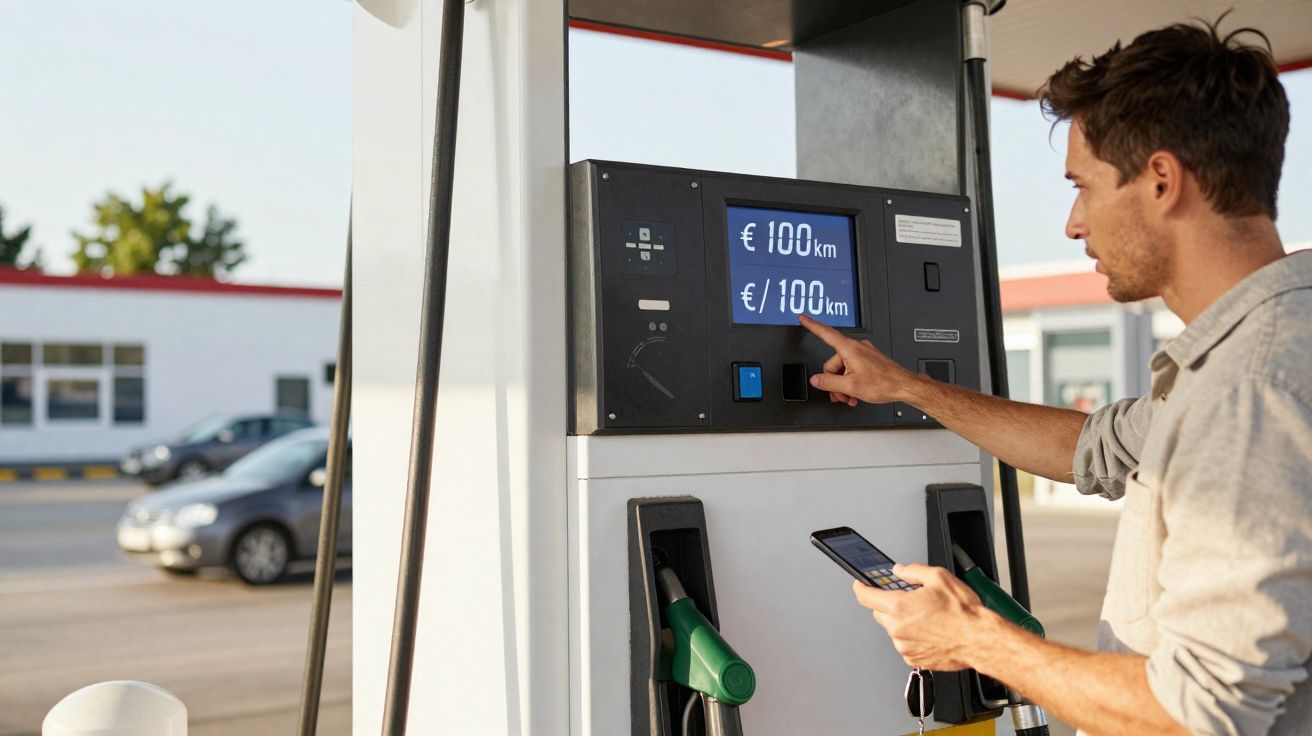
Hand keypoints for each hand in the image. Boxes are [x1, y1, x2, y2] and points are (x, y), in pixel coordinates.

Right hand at [798, 315, 917, 405]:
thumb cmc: (883, 383)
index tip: (803, 318)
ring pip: (843, 368)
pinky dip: (852, 381)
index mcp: (850, 349)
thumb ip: (829, 382)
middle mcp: (857, 347)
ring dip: (843, 384)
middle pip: (833, 363)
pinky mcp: (870, 360)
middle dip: (834, 381)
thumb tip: (816, 379)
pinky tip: (856, 392)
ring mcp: (864, 353)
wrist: (903, 386)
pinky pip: (853, 368)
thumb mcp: (850, 386)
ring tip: (850, 396)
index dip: (812, 325)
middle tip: (840, 394)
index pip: (825, 333)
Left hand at [852, 563, 995, 671]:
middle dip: (889, 604)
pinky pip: (904, 643)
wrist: (979, 640)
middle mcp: (898, 628)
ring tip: (927, 617)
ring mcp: (904, 646)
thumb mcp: (939, 577)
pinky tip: (930, 631)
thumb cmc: (964, 613)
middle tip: (909, 599)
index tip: (861, 583)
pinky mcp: (913, 659)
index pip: (865, 596)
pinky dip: (912, 637)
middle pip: (879, 612)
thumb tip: (900, 571)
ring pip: (892, 629)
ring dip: (902, 621)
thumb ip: (913, 571)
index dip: (861, 586)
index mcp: (900, 607)